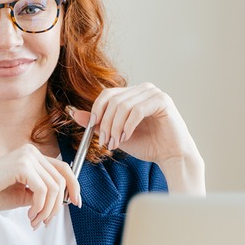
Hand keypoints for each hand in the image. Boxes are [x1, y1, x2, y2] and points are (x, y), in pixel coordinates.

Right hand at [0, 144, 79, 228]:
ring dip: (47, 210)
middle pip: (61, 180)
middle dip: (56, 206)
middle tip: (45, 221)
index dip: (73, 186)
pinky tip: (30, 214)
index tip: (75, 203)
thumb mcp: (24, 194)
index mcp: (32, 155)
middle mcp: (31, 152)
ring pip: (54, 188)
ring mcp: (27, 156)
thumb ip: (42, 193)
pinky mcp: (22, 166)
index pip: (63, 168)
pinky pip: (43, 191)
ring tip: (35, 221)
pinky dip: (40, 207)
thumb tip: (62, 201)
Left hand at [72, 83, 204, 192]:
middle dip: (105, 123)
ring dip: (115, 127)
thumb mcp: (116, 134)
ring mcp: (153, 93)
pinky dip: (128, 126)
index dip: (97, 110)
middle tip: (105, 142)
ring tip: (116, 143)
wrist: (170, 155)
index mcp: (132, 94)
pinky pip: (137, 110)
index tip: (93, 128)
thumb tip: (74, 114)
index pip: (107, 94)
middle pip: (113, 100)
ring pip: (123, 106)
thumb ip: (97, 124)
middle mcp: (142, 89)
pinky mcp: (162, 100)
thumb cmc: (146, 144)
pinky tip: (126, 137)